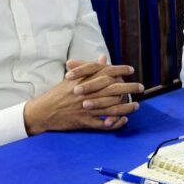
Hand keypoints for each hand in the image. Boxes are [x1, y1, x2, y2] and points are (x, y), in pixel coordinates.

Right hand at [23, 56, 140, 134]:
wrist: (42, 111)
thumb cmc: (57, 94)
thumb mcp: (72, 78)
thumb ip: (89, 69)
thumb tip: (103, 58)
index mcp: (83, 81)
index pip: (105, 72)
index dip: (120, 69)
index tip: (130, 69)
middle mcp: (86, 94)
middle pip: (112, 89)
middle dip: (129, 87)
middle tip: (141, 87)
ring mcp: (86, 108)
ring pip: (111, 108)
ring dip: (126, 107)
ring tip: (136, 106)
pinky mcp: (84, 122)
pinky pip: (102, 124)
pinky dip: (114, 123)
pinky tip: (124, 120)